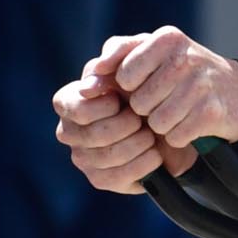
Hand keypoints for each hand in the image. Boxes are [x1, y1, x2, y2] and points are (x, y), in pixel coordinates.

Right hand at [51, 54, 188, 194]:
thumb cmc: (145, 86)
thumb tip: (88, 87)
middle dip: (127, 125)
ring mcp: (82, 158)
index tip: (123, 99)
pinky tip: (154, 154)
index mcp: (67, 102)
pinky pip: (118, 177)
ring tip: (150, 134)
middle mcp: (68, 132)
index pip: (77, 108)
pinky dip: (143, 164)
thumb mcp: (135, 61)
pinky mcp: (99, 179)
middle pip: (94, 135)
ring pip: (108, 156)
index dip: (105, 106)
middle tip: (143, 118)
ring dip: (138, 144)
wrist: (170, 119)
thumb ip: (114, 57)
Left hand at [104, 25, 237, 154]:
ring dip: (163, 124)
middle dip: (148, 109)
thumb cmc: (181, 72)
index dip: (131, 88)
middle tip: (165, 101)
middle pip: (140, 103)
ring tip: (177, 113)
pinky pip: (176, 136)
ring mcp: (201, 84)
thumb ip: (115, 57)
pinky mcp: (212, 112)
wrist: (234, 91)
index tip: (145, 85)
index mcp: (165, 39)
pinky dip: (180, 136)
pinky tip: (190, 124)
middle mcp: (185, 57)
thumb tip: (85, 86)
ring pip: (157, 122)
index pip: (124, 76)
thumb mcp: (151, 52)